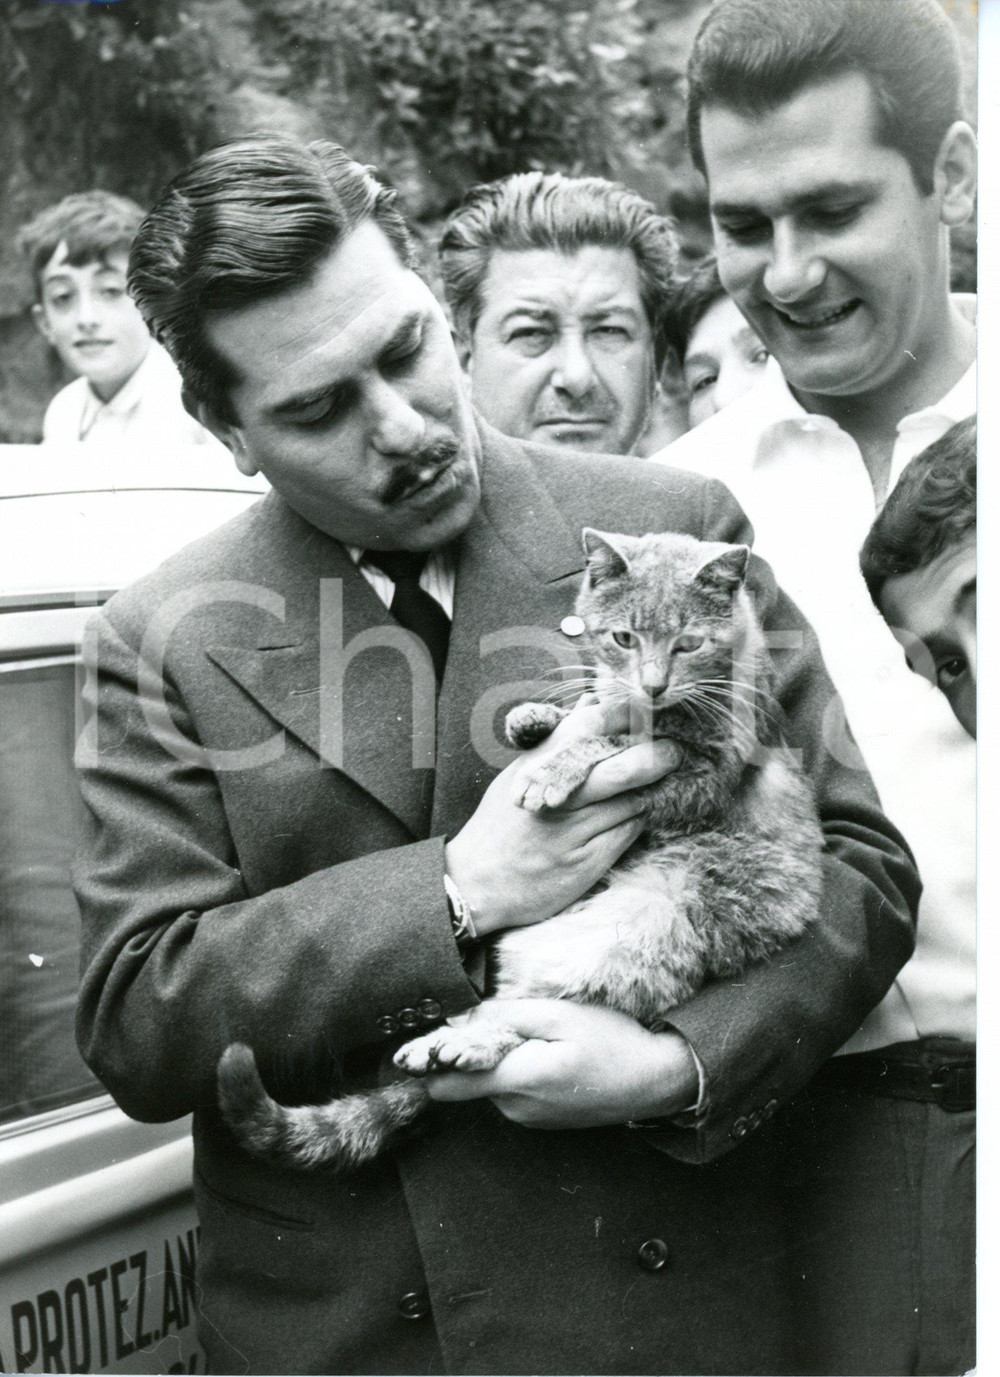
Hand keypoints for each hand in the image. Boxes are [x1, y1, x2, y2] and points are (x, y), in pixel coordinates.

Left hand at [423, 1000, 699, 1128]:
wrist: (655, 1079)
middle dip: (470, 1053)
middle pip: (468, 1079)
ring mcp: (529, 1119)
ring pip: (490, 1084)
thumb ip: (503, 1019)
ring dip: (498, 1060)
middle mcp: (516, 1109)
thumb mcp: (557, 1015)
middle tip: (493, 1022)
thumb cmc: (611, 1041)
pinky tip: (547, 1054)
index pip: (446, 1083)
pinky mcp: (541, 1120)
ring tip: (535, 1036)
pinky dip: (517, 1072)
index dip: (426, 1065)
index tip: (412, 1048)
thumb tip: (456, 1023)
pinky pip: (512, 1092)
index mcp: (518, 1081)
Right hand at [446, 695, 680, 934]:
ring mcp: (574, 830)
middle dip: (657, 756)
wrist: (475, 882)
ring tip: (658, 784)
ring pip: (632, 801)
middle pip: (622, 768)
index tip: (649, 709)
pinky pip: (628, 833)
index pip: (592, 727)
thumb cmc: (499, 825)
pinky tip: (636, 815)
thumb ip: (558, 740)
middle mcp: (558, 795)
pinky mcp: (586, 861)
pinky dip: (638, 820)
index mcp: (540, 765)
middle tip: (675, 751)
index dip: (627, 715)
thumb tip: (590, 703)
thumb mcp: (519, 775)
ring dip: (650, 791)